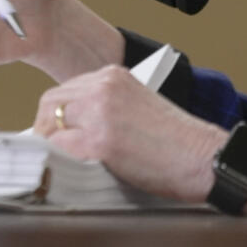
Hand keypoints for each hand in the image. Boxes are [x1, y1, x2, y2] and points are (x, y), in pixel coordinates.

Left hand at [34, 65, 226, 201]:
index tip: (56, 134)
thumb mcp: (136, 105)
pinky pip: (60, 150)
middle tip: (52, 151)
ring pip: (49, 127)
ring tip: (63, 162)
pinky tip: (73, 170)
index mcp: (113, 75)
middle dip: (45, 129)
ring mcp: (100, 112)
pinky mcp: (100, 141)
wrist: (201, 157)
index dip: (56, 116)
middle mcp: (104, 87)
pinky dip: (60, 162)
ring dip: (51, 146)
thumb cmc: (175, 140)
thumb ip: (104, 107)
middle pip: (50, 104)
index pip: (65, 91)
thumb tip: (68, 128)